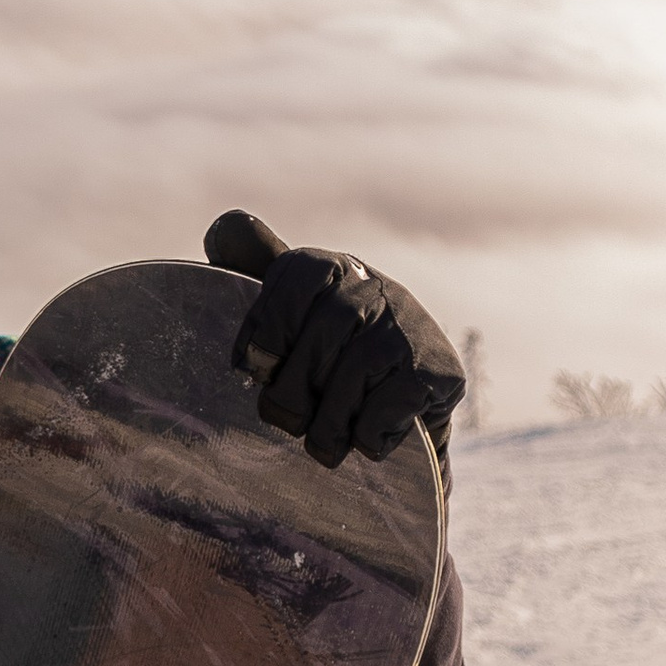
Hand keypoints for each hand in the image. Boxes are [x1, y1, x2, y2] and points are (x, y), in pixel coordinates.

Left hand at [204, 214, 463, 469]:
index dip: (270, 327)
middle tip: (286, 417)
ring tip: (323, 440)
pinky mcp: (438, 373)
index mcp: (336, 268)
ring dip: (326, 426)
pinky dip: (365, 437)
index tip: (258, 366)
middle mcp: (377, 289)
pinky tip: (369, 434)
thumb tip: (226, 225)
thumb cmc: (334, 354)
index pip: (297, 274)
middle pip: (319, 338)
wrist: (411, 398)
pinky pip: (380, 415)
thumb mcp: (295, 306)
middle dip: (292, 393)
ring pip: (348, 382)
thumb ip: (256, 267)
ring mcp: (409, 330)